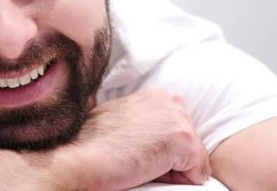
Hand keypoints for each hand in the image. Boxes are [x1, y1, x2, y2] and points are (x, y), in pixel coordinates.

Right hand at [69, 87, 210, 189]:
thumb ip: (143, 122)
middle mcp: (168, 99)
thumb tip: (151, 140)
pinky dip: (178, 181)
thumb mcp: (121, 121)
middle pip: (190, 142)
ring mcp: (176, 117)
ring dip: (171, 169)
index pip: (177, 130)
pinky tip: (148, 171)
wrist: (79, 156)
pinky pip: (198, 173)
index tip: (137, 152)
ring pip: (194, 158)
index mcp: (154, 95)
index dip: (160, 149)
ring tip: (140, 164)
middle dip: (170, 157)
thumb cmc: (91, 144)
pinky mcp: (183, 138)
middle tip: (138, 160)